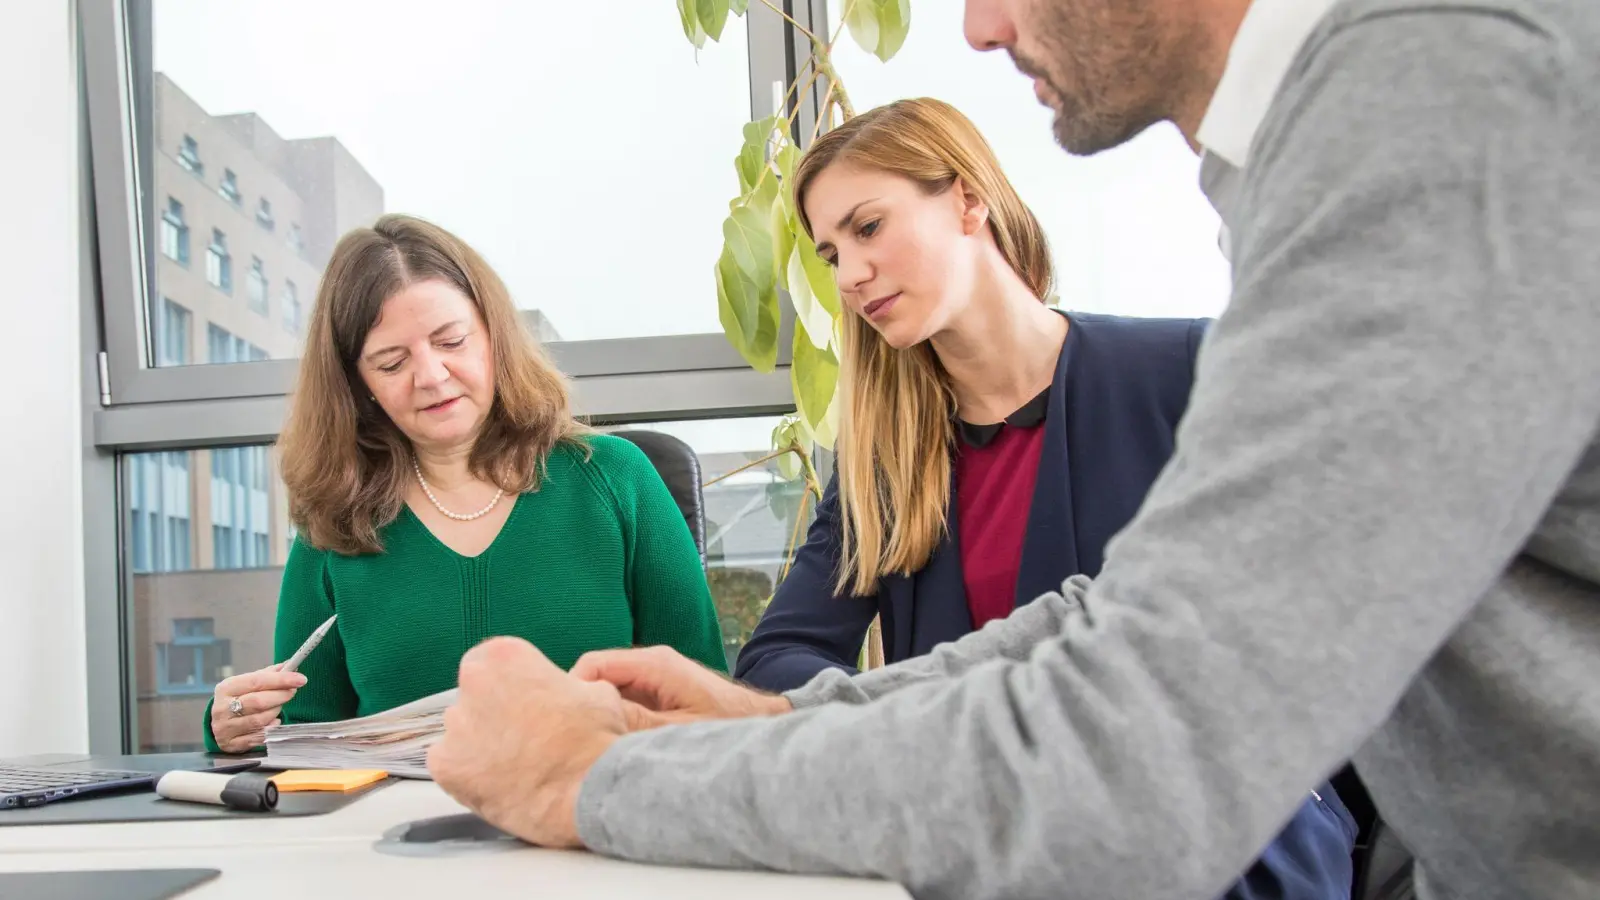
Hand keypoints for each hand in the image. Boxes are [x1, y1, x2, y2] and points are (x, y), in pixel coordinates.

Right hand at [211, 664, 305, 753]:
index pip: (256, 681)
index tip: (300, 678)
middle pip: (259, 701)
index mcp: (226, 689)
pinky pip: (260, 736)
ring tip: (278, 706)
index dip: (280, 679)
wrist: (219, 726)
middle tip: (292, 691)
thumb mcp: (247, 684)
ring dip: (276, 712)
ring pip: (260, 720)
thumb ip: (268, 675)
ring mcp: (226, 728)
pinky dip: (271, 727)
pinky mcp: (233, 744)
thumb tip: (289, 665)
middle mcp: (222, 709)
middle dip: (281, 695)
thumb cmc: (238, 701)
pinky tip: (273, 721)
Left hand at [428, 636, 625, 848]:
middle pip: (473, 695)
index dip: (509, 684)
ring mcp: (456, 726)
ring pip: (461, 732)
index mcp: (506, 656)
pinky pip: (449, 766)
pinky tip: (497, 783)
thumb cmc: (593, 741)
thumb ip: (561, 685)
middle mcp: (473, 683)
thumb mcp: (592, 689)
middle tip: (522, 737)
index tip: (522, 700)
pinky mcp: (445, 766)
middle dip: (492, 714)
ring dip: (480, 745)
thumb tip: (562, 697)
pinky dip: (468, 774)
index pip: (492, 660)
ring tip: (514, 767)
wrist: (587, 788)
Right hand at [571, 645, 791, 730]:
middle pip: (596, 677)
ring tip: (593, 743)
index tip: (565, 724)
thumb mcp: (678, 731)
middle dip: (583, 704)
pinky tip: (616, 742)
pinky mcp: (658, 692)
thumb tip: (594, 723)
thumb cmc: (728, 725)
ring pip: (608, 691)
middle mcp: (651, 663)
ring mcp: (654, 676)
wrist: (763, 722)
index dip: (571, 692)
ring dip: (600, 714)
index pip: (592, 665)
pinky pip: (624, 700)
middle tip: (574, 739)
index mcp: (654, 663)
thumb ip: (636, 723)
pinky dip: (615, 718)